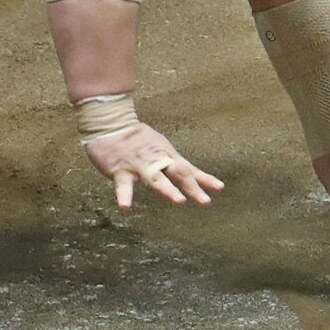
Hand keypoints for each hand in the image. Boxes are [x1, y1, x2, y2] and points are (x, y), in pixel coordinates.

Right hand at [82, 120, 223, 209]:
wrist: (109, 123)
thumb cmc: (136, 138)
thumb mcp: (159, 146)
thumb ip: (172, 163)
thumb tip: (191, 177)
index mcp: (165, 155)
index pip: (188, 168)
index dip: (204, 179)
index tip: (220, 188)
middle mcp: (155, 160)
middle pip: (176, 173)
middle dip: (191, 187)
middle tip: (205, 201)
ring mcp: (138, 166)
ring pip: (155, 178)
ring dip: (167, 189)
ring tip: (179, 200)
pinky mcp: (120, 171)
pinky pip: (123, 185)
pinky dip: (124, 195)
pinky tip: (125, 206)